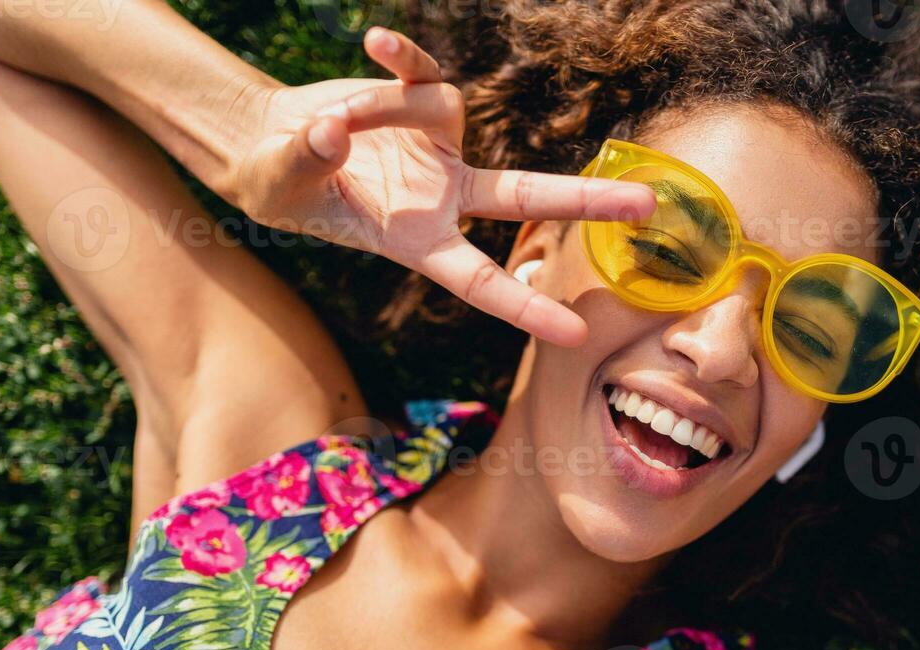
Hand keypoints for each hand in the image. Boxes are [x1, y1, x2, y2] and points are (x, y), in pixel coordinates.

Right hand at [231, 27, 653, 345]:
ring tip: (326, 122)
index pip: (480, 282)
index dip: (525, 309)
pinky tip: (374, 41)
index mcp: (416, 241)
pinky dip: (402, 55)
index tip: (578, 337)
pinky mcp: (423, 100)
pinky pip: (422, 70)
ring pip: (442, 113)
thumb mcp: (282, 184)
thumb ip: (307, 162)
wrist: (271, 143)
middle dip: (587, 201)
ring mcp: (441, 148)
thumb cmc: (280, 186)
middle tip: (648, 203)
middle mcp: (443, 198)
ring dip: (382, 107)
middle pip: (526, 198)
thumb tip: (330, 133)